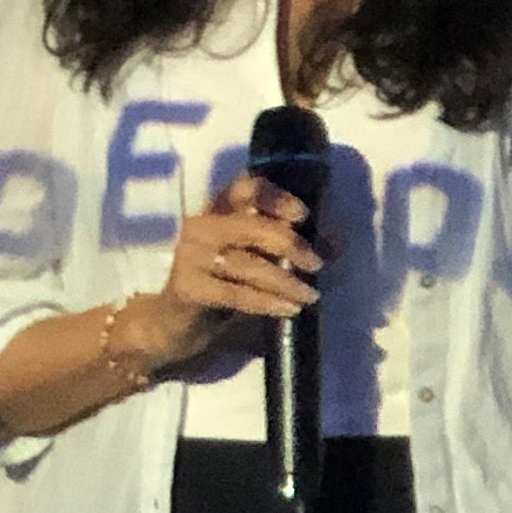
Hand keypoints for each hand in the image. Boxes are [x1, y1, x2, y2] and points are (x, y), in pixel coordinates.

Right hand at [146, 173, 317, 364]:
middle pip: (253, 226)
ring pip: (249, 265)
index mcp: (218, 209)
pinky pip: (236, 294)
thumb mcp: (256, 261)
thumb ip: (293, 248)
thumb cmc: (220, 283)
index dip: (275, 197)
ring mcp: (190, 256)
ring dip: (286, 281)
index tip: (302, 214)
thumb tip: (339, 242)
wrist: (172, 324)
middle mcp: (201, 226)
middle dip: (292, 245)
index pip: (244, 188)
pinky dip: (267, 302)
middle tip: (317, 264)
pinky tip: (289, 309)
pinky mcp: (188, 288)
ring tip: (310, 295)